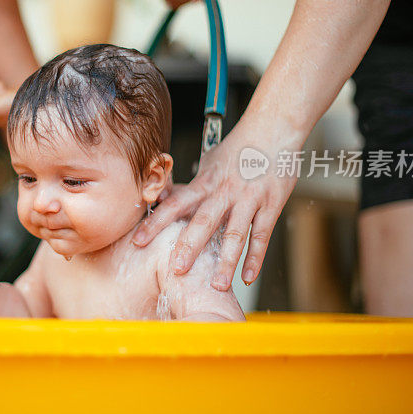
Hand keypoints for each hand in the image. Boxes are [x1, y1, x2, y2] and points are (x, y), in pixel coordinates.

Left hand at [133, 118, 299, 289]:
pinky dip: (256, 257)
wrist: (274, 128)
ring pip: (236, 232)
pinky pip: (262, 234)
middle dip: (189, 246)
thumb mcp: (210, 162)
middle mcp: (224, 191)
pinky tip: (248, 277)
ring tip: (217, 285)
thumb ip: (191, 184)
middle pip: (204, 221)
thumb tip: (164, 197)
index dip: (156, 223)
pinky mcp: (271, 203)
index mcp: (205, 182)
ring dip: (226, 260)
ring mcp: (248, 198)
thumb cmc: (239, 148)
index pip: (175, 204)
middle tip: (176, 270)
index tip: (137, 241)